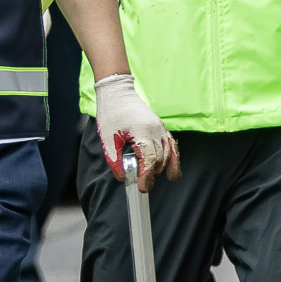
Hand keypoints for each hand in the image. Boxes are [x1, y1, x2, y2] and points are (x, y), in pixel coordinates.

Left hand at [92, 73, 177, 189]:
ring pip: (168, 153)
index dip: (147, 176)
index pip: (149, 159)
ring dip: (162, 168)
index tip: (143, 188)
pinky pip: (171, 145)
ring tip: (152, 179)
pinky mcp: (161, 127)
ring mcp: (161, 128)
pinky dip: (173, 159)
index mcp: (142, 132)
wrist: (117, 93)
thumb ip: (114, 160)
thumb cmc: (110, 114)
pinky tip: (171, 171)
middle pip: (160, 158)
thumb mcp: (107, 139)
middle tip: (143, 186)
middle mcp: (155, 130)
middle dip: (152, 174)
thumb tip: (122, 178)